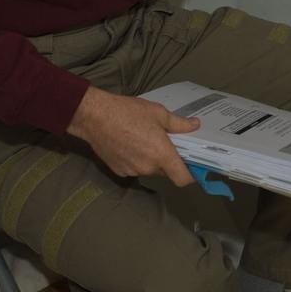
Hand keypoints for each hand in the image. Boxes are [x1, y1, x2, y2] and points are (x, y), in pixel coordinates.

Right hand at [66, 86, 199, 186]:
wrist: (94, 116)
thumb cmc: (128, 112)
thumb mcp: (159, 113)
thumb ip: (179, 123)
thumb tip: (196, 125)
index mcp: (161, 154)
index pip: (182, 179)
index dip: (191, 175)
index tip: (193, 166)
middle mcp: (148, 167)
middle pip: (166, 172)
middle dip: (170, 160)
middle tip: (168, 143)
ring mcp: (132, 171)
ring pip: (150, 170)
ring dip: (152, 160)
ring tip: (146, 140)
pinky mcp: (119, 171)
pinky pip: (135, 169)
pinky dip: (137, 160)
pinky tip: (131, 144)